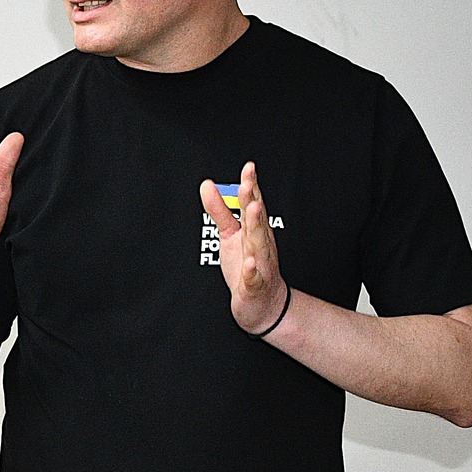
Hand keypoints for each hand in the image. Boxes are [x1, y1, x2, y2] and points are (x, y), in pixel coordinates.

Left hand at [200, 161, 287, 334]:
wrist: (263, 303)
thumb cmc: (247, 265)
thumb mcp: (229, 234)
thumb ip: (219, 210)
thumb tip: (208, 185)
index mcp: (253, 230)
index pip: (252, 204)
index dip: (251, 186)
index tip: (249, 168)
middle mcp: (259, 244)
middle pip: (256, 220)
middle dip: (253, 202)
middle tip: (248, 185)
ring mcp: (259, 264)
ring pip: (259, 245)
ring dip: (257, 227)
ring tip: (254, 210)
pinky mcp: (254, 285)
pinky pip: (254, 277)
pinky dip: (252, 270)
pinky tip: (249, 263)